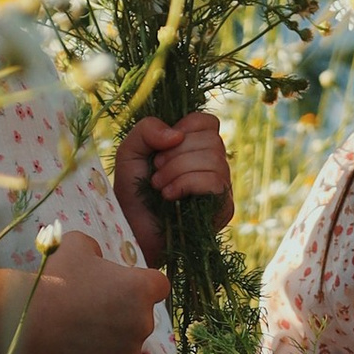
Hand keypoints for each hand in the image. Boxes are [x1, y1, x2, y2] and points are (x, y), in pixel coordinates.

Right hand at [24, 230, 168, 353]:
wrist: (29, 318)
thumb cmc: (56, 277)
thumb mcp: (77, 245)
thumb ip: (97, 250)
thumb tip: (98, 259)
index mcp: (142, 289)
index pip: (159, 286)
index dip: (142, 286)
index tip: (123, 288)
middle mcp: (143, 322)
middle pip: (142, 317)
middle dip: (124, 314)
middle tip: (93, 310)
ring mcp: (128, 352)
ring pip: (127, 344)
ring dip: (112, 338)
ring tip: (81, 331)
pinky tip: (75, 349)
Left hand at [115, 111, 233, 265]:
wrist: (133, 232)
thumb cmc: (132, 194)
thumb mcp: (129, 152)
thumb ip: (146, 129)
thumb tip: (176, 135)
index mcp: (196, 147)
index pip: (207, 121)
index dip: (185, 128)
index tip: (162, 148)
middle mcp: (214, 164)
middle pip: (211, 139)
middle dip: (176, 154)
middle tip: (155, 172)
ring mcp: (222, 187)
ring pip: (214, 160)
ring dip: (177, 170)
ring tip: (159, 187)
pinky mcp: (224, 208)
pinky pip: (215, 182)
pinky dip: (187, 183)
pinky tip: (169, 196)